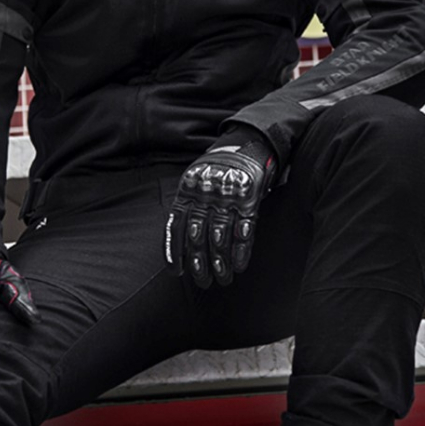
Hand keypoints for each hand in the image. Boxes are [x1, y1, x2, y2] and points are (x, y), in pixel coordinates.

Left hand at [166, 131, 277, 287]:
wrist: (249, 143)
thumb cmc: (219, 167)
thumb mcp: (196, 177)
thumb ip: (188, 202)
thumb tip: (178, 238)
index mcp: (188, 187)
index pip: (176, 225)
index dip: (175, 251)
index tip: (177, 272)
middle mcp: (206, 192)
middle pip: (198, 236)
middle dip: (199, 263)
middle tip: (202, 282)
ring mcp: (228, 195)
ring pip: (220, 237)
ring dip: (220, 263)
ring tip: (222, 279)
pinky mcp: (249, 198)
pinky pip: (243, 230)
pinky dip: (241, 251)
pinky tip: (238, 266)